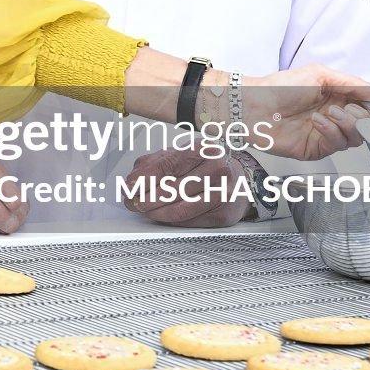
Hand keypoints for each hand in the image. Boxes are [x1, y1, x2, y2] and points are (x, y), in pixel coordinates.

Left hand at [122, 148, 251, 226]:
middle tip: (132, 202)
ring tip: (144, 211)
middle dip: (146, 198)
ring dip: (156, 212)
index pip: (167, 164)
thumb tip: (133, 178)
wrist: (241, 181)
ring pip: (181, 207)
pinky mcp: (223, 213)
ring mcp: (222, 192)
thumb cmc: (207, 167)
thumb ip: (155, 162)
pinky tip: (162, 216)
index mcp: (203, 149)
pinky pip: (191, 220)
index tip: (129, 186)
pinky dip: (172, 221)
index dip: (144, 177)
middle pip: (172, 188)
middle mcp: (216, 169)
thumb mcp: (182, 155)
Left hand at [235, 64, 369, 161]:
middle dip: (367, 117)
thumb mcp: (321, 75)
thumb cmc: (281, 86)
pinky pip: (337, 145)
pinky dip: (331, 132)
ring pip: (356, 138)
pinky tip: (318, 121)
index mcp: (340, 97)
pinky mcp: (316, 149)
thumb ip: (354, 84)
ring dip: (348, 124)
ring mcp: (327, 134)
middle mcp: (337, 116)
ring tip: (330, 112)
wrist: (253, 104)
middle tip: (351, 108)